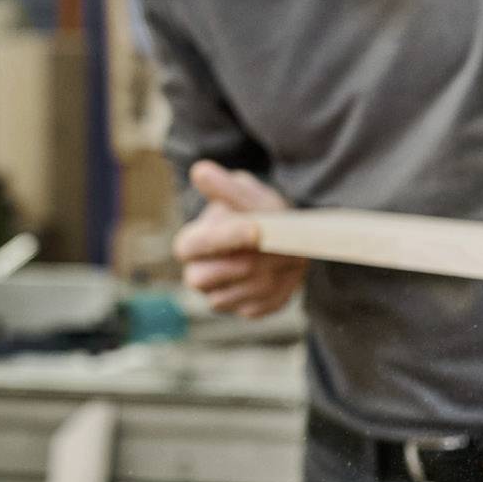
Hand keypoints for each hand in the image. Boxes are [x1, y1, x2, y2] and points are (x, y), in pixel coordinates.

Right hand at [173, 160, 306, 318]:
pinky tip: (290, 270)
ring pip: (240, 294)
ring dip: (271, 272)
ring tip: (291, 253)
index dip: (224, 238)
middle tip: (281, 246)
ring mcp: (220, 297)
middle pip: (208, 278)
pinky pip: (262, 306)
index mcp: (191, 243)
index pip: (193, 246)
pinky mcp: (246, 310)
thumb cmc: (258, 212)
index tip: (255, 229)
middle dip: (249, 261)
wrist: (284, 238)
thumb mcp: (247, 195)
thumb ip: (226, 188)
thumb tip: (200, 171)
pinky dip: (282, 287)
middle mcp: (198, 275)